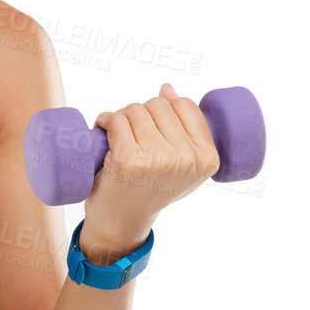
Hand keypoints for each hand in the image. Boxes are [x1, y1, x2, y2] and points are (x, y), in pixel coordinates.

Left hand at [84, 82, 220, 245]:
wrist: (122, 221)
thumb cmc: (152, 189)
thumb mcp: (181, 165)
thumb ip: (184, 128)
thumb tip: (166, 88)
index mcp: (206, 158)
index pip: (185, 106)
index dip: (164, 109)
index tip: (153, 127)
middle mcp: (185, 159)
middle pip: (158, 105)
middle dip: (141, 113)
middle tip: (132, 135)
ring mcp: (157, 159)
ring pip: (135, 109)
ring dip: (122, 116)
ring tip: (118, 136)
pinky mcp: (127, 159)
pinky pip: (116, 119)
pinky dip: (106, 119)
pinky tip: (103, 129)